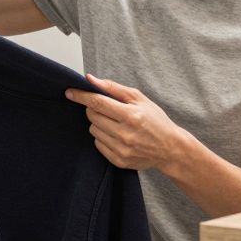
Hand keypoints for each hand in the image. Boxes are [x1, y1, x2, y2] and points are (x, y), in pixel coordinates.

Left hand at [64, 73, 193, 171]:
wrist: (170, 149)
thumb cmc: (156, 120)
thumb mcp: (140, 99)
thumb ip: (113, 88)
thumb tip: (90, 79)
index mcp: (131, 115)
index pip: (98, 103)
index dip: (81, 96)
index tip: (69, 92)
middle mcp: (125, 134)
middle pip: (92, 116)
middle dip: (94, 109)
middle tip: (107, 109)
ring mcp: (121, 149)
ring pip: (93, 130)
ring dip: (99, 123)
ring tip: (115, 123)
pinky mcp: (118, 160)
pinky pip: (98, 144)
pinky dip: (103, 137)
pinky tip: (117, 135)